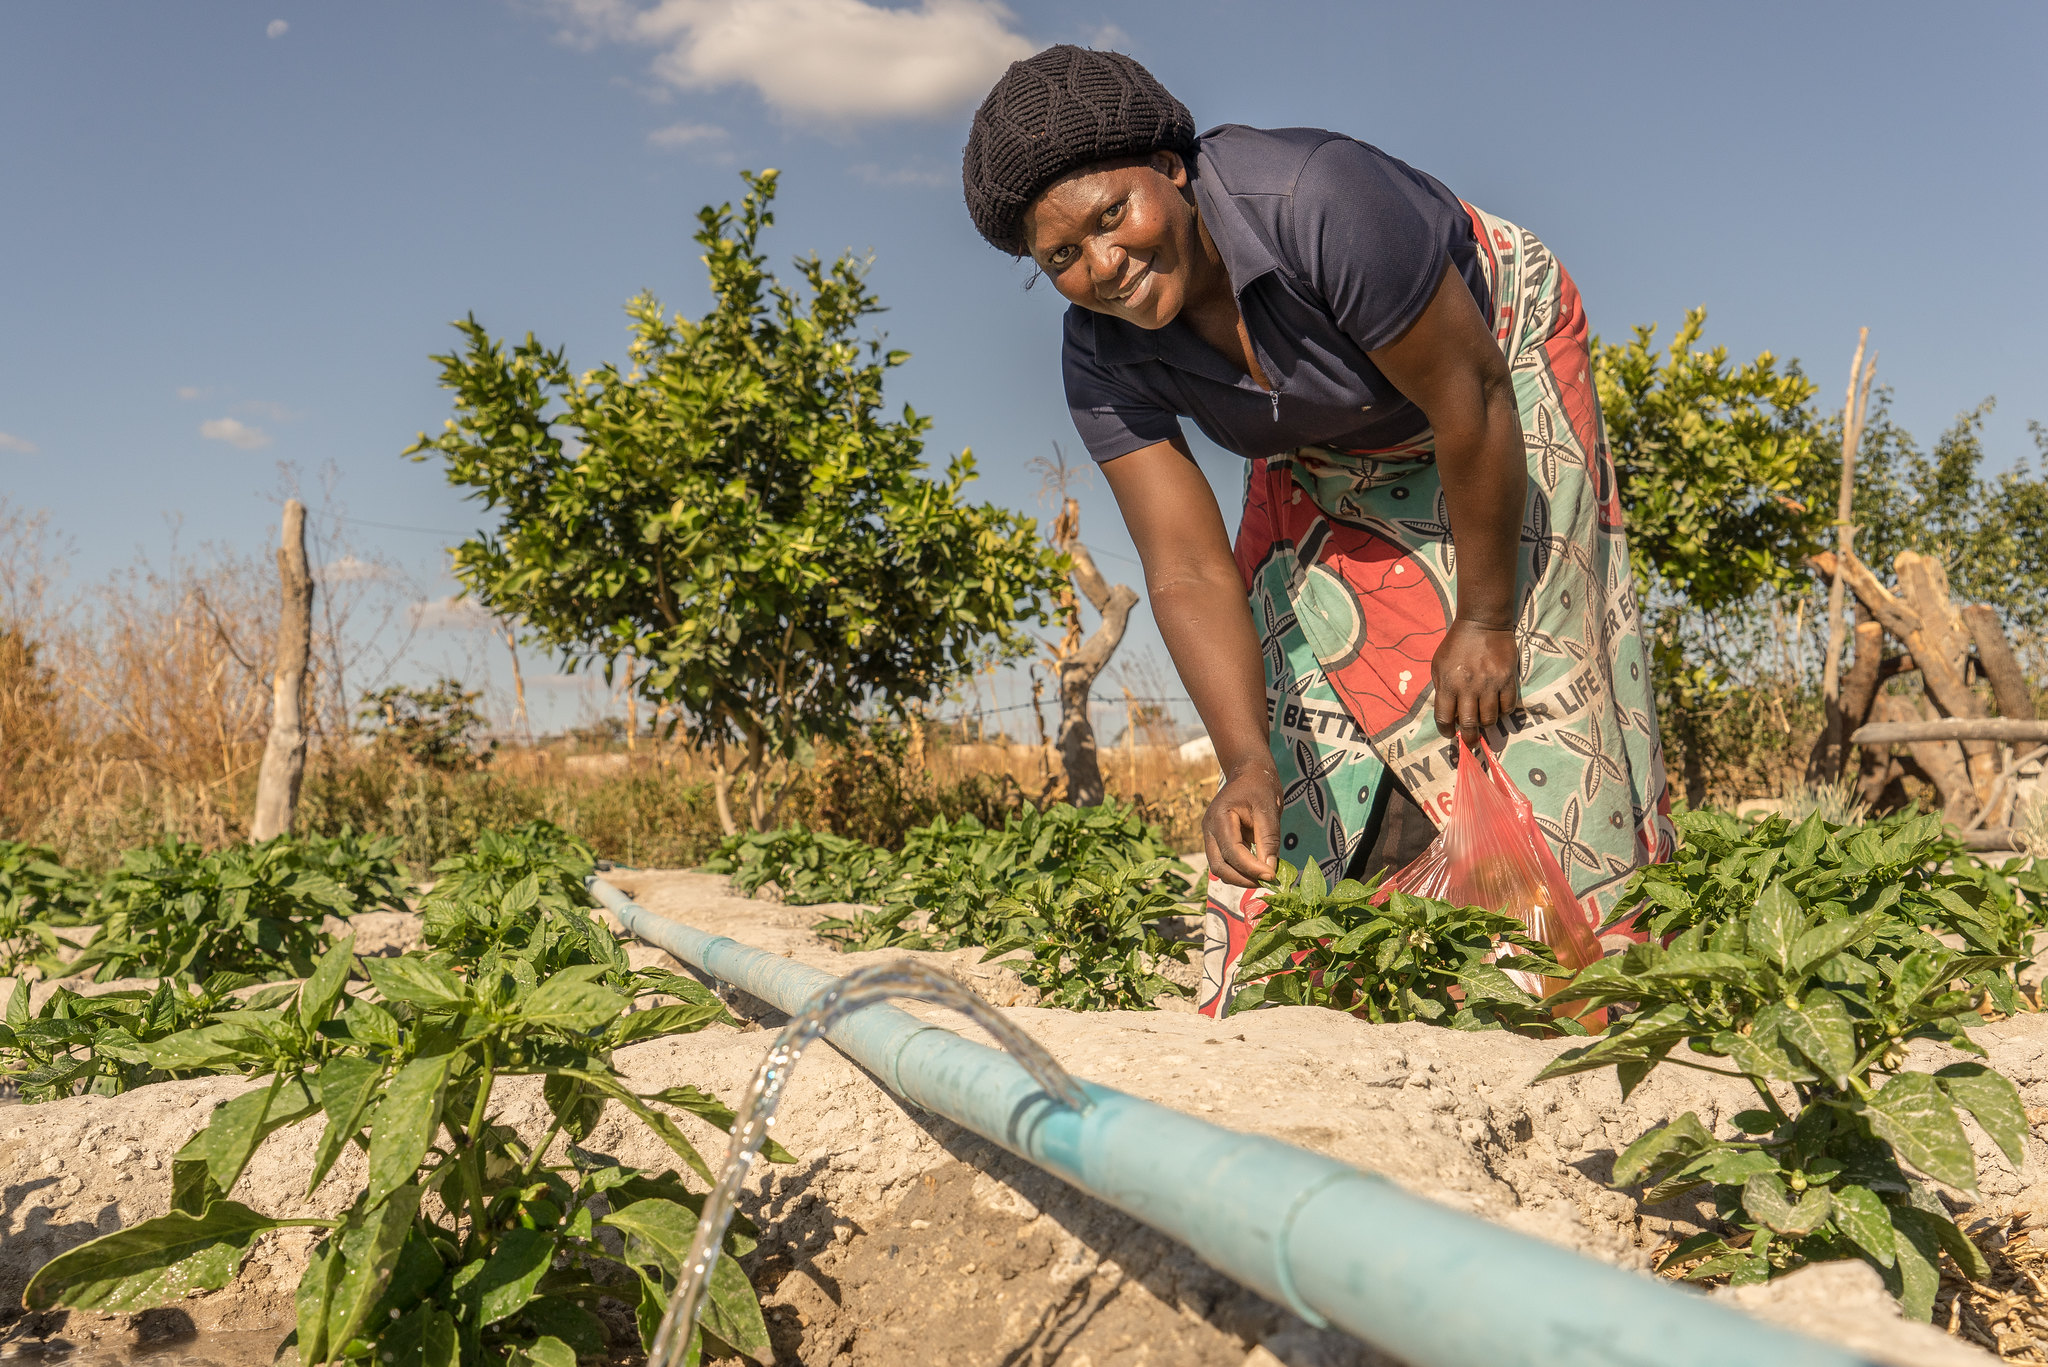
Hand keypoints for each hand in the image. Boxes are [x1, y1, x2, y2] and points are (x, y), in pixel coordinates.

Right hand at [1203, 760, 1280, 888]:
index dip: (1251, 868)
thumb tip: (1270, 870)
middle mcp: (1209, 829)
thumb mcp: (1269, 809)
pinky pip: (1224, 862)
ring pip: (1219, 868)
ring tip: (1265, 877)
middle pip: (1219, 866)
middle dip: (1242, 879)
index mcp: (1219, 817)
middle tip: (1268, 882)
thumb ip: (1269, 840)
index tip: (1272, 876)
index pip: (1232, 851)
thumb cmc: (1260, 787)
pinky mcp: (1216, 841)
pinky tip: (1258, 869)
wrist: (1248, 773)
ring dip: (1240, 877)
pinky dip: (1239, 870)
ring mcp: (1210, 836)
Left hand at [1431, 617, 1519, 741]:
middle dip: (1469, 738)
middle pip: (1469, 724)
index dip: (1446, 731)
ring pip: (1490, 718)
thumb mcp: (1438, 664)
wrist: (1482, 624)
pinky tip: (1498, 708)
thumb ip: (1441, 688)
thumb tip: (1448, 714)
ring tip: (1483, 719)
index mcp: (1448, 683)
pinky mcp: (1507, 679)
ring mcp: (1490, 683)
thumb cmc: (1456, 645)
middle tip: (1470, 741)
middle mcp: (1469, 686)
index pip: (1444, 718)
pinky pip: (1508, 706)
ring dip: (1485, 723)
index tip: (1449, 734)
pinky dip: (1502, 712)